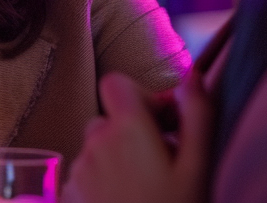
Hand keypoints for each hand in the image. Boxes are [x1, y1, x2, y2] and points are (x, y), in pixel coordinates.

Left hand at [61, 70, 212, 202]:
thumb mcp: (198, 167)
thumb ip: (197, 115)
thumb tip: (193, 75)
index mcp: (126, 129)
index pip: (116, 83)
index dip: (139, 95)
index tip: (162, 123)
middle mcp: (94, 144)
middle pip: (109, 118)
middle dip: (133, 133)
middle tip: (163, 163)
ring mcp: (77, 172)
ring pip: (97, 149)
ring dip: (118, 159)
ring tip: (147, 190)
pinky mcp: (68, 197)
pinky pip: (86, 176)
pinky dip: (104, 182)